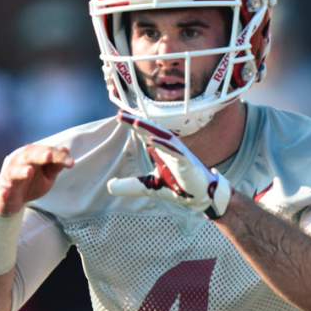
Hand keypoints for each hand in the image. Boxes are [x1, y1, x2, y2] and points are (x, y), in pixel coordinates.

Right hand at [0, 144, 73, 215]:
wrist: (11, 200)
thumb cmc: (31, 183)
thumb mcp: (47, 175)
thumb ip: (55, 165)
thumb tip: (66, 150)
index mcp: (30, 157)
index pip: (45, 152)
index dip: (58, 156)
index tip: (71, 163)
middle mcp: (18, 163)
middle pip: (28, 156)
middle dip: (39, 156)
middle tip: (49, 156)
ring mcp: (9, 177)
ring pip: (13, 172)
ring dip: (21, 171)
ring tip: (29, 171)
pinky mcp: (1, 191)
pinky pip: (2, 190)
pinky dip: (3, 191)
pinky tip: (6, 193)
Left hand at [107, 110, 230, 218]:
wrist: (201, 197)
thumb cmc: (179, 187)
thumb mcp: (149, 186)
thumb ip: (131, 185)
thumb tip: (109, 186)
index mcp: (161, 150)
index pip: (144, 132)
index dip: (132, 124)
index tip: (117, 116)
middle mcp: (169, 148)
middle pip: (151, 130)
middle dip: (136, 121)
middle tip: (119, 114)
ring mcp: (179, 153)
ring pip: (163, 136)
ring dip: (148, 128)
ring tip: (133, 122)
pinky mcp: (187, 163)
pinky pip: (175, 151)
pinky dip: (163, 145)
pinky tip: (151, 140)